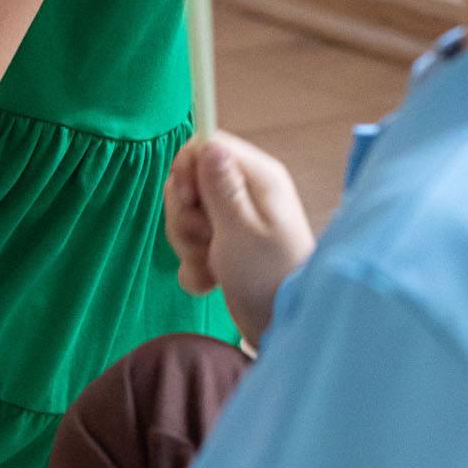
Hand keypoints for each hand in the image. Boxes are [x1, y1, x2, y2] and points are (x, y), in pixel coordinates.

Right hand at [164, 132, 316, 347]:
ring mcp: (234, 221)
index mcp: (257, 178)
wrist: (282, 326)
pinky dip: (195, 265)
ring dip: (189, 245)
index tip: (188, 201)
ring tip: (211, 266)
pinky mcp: (225, 247)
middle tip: (206, 240)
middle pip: (190, 182)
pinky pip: (193, 244)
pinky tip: (210, 282)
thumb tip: (208, 141)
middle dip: (185, 216)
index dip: (187, 169)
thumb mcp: (240, 229)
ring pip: (187, 215)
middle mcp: (246, 193)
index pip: (207, 145)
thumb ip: (220, 185)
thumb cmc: (267, 276)